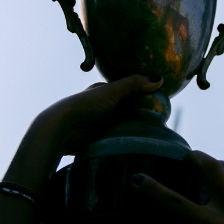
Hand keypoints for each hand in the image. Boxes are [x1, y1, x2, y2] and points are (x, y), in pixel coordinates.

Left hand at [3, 74, 162, 191]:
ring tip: (152, 135)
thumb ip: (134, 84)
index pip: (127, 92)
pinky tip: (136, 144)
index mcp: (103, 93)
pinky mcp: (97, 139)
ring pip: (121, 126)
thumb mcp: (112, 91)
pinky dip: (124, 140)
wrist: (63, 130)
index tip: (160, 103)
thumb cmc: (86, 106)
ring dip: (132, 129)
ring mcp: (99, 124)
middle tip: (160, 122)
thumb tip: (159, 79)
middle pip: (126, 110)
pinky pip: (115, 140)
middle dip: (139, 114)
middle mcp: (101, 108)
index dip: (142, 96)